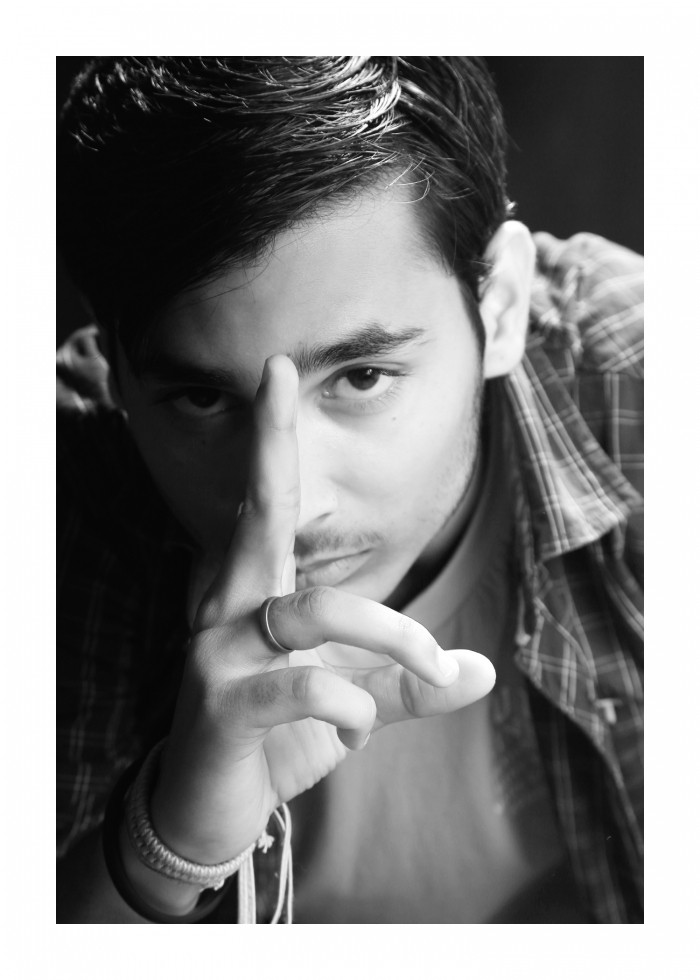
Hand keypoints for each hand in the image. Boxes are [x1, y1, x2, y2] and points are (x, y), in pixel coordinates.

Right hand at [149, 354, 494, 864]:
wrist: (214, 814)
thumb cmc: (278, 740)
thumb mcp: (352, 702)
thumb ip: (409, 683)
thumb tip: (481, 668)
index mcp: (252, 595)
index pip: (263, 507)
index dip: (269, 441)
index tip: (278, 370)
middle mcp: (224, 609)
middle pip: (260, 516)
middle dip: (271, 445)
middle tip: (279, 368)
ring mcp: (215, 654)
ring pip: (314, 611)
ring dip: (393, 632)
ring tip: (429, 667)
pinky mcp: (219, 706)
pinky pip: (306, 686)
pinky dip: (354, 708)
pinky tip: (353, 732)